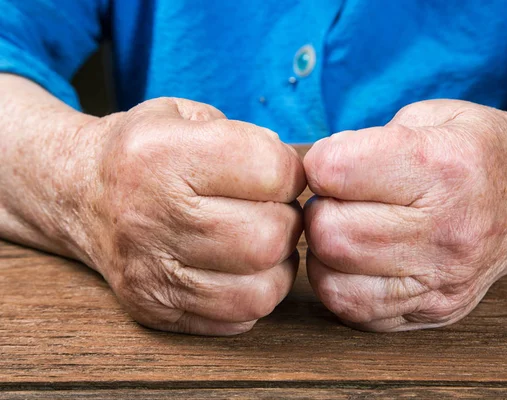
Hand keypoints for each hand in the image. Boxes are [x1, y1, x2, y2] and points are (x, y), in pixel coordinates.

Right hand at [74, 98, 305, 334]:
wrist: (80, 193)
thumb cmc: (145, 151)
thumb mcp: (185, 114)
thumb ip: (247, 135)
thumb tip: (296, 177)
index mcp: (161, 155)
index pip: (270, 170)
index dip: (291, 171)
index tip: (279, 173)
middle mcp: (150, 217)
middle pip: (269, 237)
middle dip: (287, 223)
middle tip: (272, 211)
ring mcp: (149, 271)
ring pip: (260, 290)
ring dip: (275, 265)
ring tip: (260, 242)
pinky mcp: (154, 308)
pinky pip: (236, 319)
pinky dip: (252, 294)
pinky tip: (238, 269)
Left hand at [303, 99, 506, 331]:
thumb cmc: (477, 150)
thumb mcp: (431, 115)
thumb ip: (366, 138)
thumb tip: (313, 174)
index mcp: (444, 167)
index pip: (335, 171)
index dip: (319, 161)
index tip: (333, 161)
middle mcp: (447, 231)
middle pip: (329, 232)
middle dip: (318, 209)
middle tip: (339, 198)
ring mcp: (444, 280)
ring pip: (333, 279)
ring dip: (325, 250)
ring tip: (349, 227)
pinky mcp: (436, 310)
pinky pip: (354, 311)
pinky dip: (340, 283)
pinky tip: (360, 259)